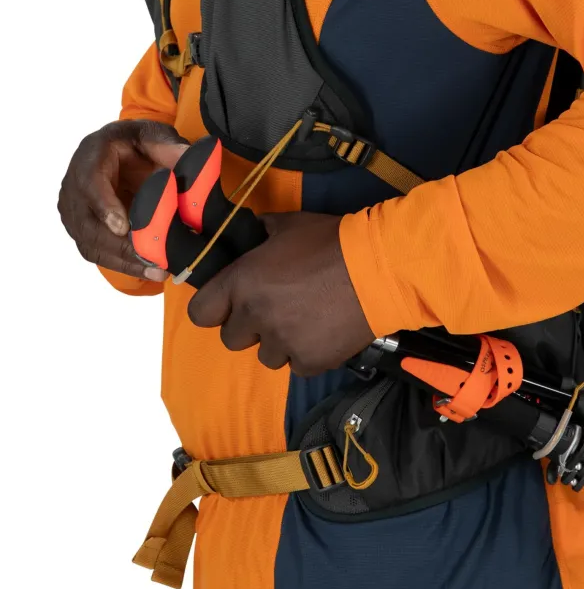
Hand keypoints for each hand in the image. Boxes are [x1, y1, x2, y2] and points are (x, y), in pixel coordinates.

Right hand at [58, 120, 188, 280]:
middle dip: (120, 245)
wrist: (121, 153)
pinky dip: (123, 264)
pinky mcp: (81, 229)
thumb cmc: (136, 142)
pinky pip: (97, 252)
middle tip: (153, 259)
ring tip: (158, 270)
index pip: (89, 182)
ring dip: (124, 260)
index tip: (121, 227)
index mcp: (90, 154)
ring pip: (91, 243)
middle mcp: (74, 184)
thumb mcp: (154, 134)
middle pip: (87, 222)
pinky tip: (150, 270)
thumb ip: (169, 146)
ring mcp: (74, 209)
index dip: (103, 206)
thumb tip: (189, 159)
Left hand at [187, 212, 374, 375]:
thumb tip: (251, 231)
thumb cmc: (331, 241)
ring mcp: (282, 343)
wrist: (378, 269)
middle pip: (231, 338)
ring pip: (265, 355)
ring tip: (306, 319)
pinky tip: (324, 330)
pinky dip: (307, 352)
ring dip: (278, 341)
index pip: (200, 313)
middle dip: (249, 325)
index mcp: (242, 281)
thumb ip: (262, 231)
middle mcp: (255, 316)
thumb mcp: (291, 224)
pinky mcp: (309, 362)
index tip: (230, 302)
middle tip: (275, 307)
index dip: (214, 307)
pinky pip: (296, 364)